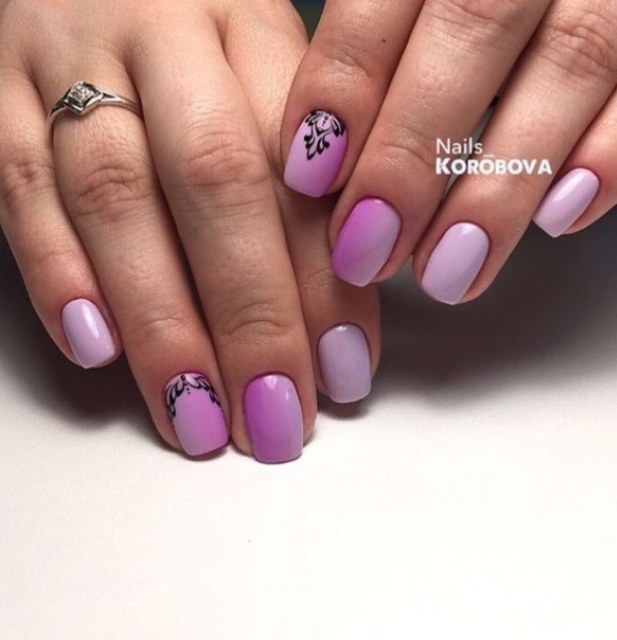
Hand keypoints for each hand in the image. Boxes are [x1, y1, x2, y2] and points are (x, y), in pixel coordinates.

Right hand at [0, 0, 379, 461]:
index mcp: (247, 27)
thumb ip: (308, 168)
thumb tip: (353, 291)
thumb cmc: (197, 31)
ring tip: (197, 416)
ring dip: (160, 324)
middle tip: (275, 416)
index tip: (343, 367)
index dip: (325, 280)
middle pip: (216, 184)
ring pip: (115, 201)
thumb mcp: (270, 70)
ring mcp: (70, 65)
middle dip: (250, 317)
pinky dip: (57, 276)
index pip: (299, 168)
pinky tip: (97, 351)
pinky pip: (18, 186)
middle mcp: (163, 40)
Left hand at [282, 0, 616, 303]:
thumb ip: (370, 41)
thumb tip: (313, 147)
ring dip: (502, 182)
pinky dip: (614, 152)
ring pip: (569, 61)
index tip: (309, 174)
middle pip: (471, 26)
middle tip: (366, 249)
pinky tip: (562, 217)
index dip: (345, 83)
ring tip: (447, 270)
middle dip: (411, 152)